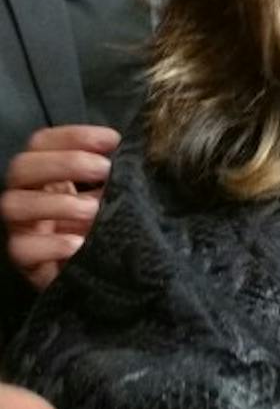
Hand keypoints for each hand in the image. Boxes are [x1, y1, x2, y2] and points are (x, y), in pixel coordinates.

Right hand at [2, 126, 118, 289]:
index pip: (42, 143)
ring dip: (57, 203)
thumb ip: (116, 175)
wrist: (104, 273)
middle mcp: (28, 196)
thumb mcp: (112, 196)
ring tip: (93, 209)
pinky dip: (50, 244)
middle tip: (104, 169)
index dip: (73, 135)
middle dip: (64, 163)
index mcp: (47, 175)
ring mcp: (21, 228)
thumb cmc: (106, 225)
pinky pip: (22, 249)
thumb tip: (137, 154)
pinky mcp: (26, 261)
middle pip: (20, 167)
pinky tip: (78, 243)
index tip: (112, 140)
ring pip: (12, 205)